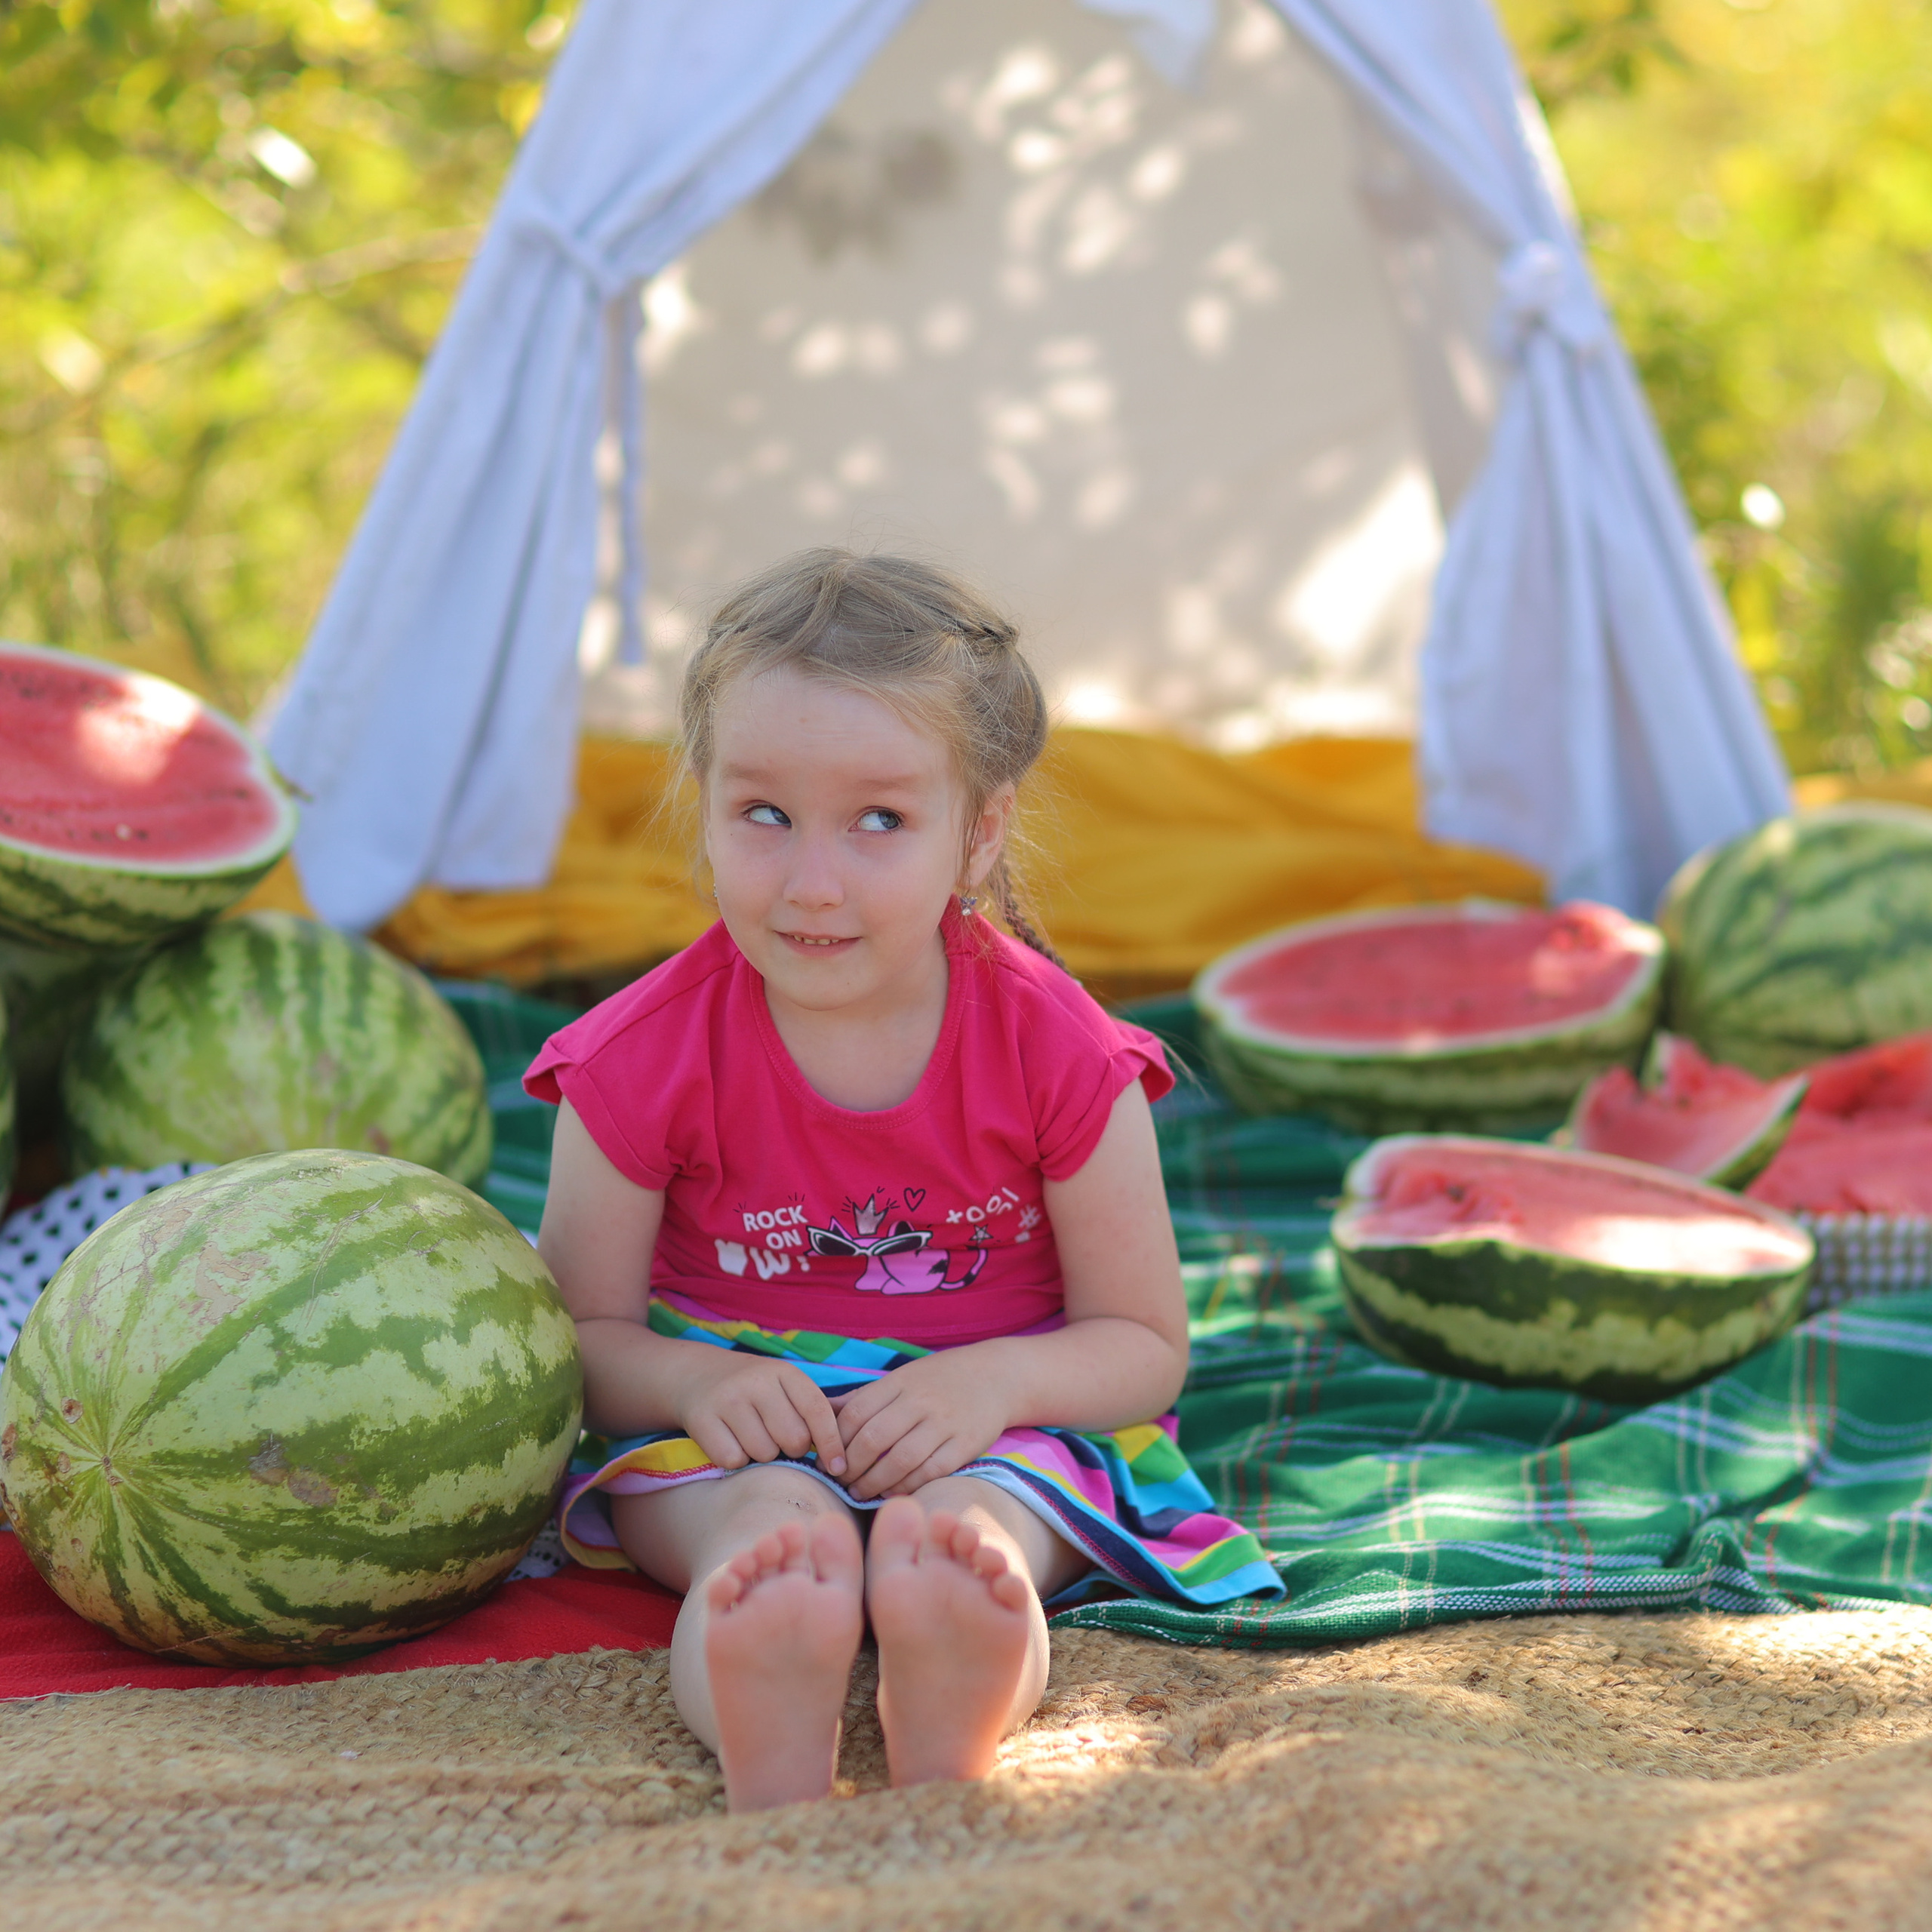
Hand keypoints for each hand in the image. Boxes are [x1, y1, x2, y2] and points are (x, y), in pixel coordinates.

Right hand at [677, 1352, 847, 1477]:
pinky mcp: (703, 1419)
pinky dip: (736, 1459)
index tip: (839, 1468)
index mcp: (785, 1372)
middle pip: (794, 1439)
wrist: (697, 1375)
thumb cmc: (754, 1391)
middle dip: (792, 1449)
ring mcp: (728, 1399)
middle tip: (779, 1440)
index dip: (833, 1443)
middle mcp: (757, 1381)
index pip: (818, 1411)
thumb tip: (843, 1456)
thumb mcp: (784, 1387)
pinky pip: (734, 1460)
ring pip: (765, 1453)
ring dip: (762, 1455)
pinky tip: (731, 1441)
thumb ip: (813, 1412)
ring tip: (752, 1437)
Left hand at [833, 1351, 1012, 1500]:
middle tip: (840, 1482)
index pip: (856, 1412)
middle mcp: (920, 1400)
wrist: (996, 1377)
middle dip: (850, 1467)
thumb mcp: (900, 1379)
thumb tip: (819, 1412)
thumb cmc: (938, 1382)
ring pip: (900, 1460)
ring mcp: (944, 1422)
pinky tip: (892, 1493)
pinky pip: (930, 1472)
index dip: (836, 1441)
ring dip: (873, 1482)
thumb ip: (863, 1398)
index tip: (827, 1462)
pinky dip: (907, 1486)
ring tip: (860, 1492)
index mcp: (899, 1382)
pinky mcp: (965, 1444)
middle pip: (873, 1438)